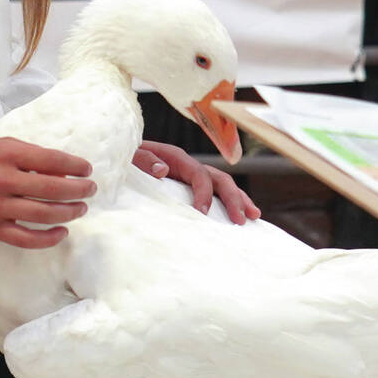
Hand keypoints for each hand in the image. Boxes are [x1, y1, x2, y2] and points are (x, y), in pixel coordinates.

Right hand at [0, 139, 95, 248]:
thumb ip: (27, 156)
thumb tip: (62, 171)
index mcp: (6, 154)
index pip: (51, 159)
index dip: (75, 165)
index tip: (86, 169)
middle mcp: (2, 179)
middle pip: (52, 188)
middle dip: (78, 190)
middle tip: (91, 190)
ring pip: (43, 214)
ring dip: (68, 212)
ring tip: (80, 209)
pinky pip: (26, 238)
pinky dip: (48, 237)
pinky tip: (61, 232)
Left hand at [134, 140, 259, 220]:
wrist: (124, 156)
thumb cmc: (127, 158)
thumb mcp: (132, 156)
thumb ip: (145, 160)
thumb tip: (162, 170)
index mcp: (176, 158)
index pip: (199, 174)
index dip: (204, 193)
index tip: (203, 212)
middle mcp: (189, 166)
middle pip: (219, 179)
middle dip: (233, 198)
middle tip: (240, 220)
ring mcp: (192, 176)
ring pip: (223, 185)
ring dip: (239, 200)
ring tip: (254, 217)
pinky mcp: (190, 186)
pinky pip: (215, 193)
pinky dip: (229, 203)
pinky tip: (240, 216)